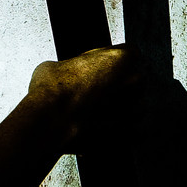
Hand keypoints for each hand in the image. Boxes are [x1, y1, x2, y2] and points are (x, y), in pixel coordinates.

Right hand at [29, 46, 186, 186]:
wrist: (49, 122)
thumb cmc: (52, 88)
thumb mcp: (56, 65)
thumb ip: (73, 67)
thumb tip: (69, 72)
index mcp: (122, 57)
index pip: (127, 52)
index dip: (112, 60)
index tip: (101, 68)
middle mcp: (137, 82)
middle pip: (134, 80)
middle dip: (120, 86)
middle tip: (97, 93)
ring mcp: (137, 110)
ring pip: (135, 107)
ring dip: (122, 111)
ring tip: (97, 115)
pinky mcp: (132, 135)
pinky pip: (132, 132)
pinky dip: (122, 133)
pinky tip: (100, 132)